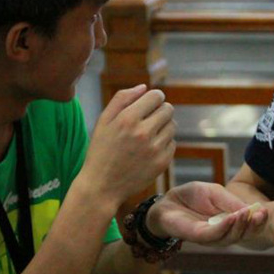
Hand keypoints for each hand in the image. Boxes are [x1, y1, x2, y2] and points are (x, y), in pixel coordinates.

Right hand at [81, 85, 175, 203]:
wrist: (102, 186)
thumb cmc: (101, 150)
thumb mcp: (103, 121)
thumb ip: (122, 99)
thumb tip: (144, 87)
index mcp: (128, 119)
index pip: (156, 96)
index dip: (153, 98)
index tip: (148, 104)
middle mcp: (143, 133)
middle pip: (168, 109)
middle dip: (159, 111)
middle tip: (148, 120)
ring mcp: (155, 149)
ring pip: (172, 126)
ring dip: (163, 127)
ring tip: (147, 136)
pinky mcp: (162, 163)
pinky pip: (172, 144)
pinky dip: (164, 144)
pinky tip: (149, 150)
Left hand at [146, 182, 267, 245]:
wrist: (168, 201)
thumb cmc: (192, 196)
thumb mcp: (215, 192)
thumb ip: (230, 201)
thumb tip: (250, 208)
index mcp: (230, 221)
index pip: (249, 224)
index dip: (259, 219)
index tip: (266, 210)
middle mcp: (224, 232)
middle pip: (244, 234)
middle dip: (254, 225)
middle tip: (262, 215)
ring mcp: (212, 236)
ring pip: (231, 237)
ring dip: (241, 226)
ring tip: (247, 214)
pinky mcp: (199, 237)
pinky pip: (215, 234)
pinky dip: (225, 227)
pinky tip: (232, 217)